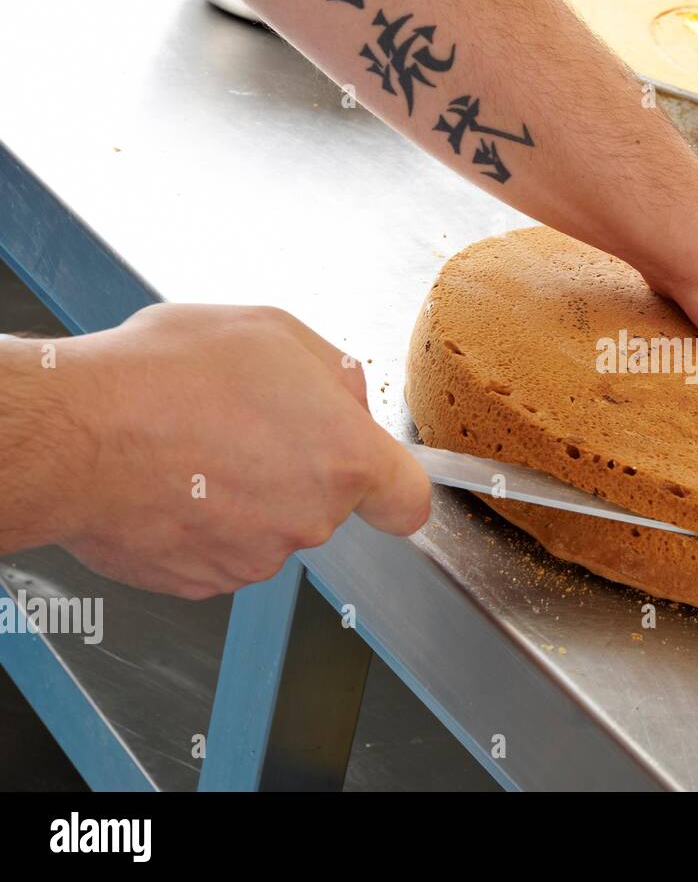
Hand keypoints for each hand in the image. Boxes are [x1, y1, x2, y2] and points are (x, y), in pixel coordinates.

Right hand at [49, 304, 429, 598]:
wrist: (76, 436)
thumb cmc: (170, 375)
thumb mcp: (274, 331)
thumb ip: (336, 374)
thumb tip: (346, 403)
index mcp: (345, 460)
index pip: (407, 501)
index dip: (393, 488)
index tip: (379, 480)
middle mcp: (310, 519)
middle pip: (325, 501)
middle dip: (296, 465)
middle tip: (242, 421)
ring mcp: (254, 558)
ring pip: (268, 525)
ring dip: (244, 492)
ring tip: (192, 444)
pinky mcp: (201, 581)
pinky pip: (218, 548)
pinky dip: (200, 521)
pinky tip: (168, 480)